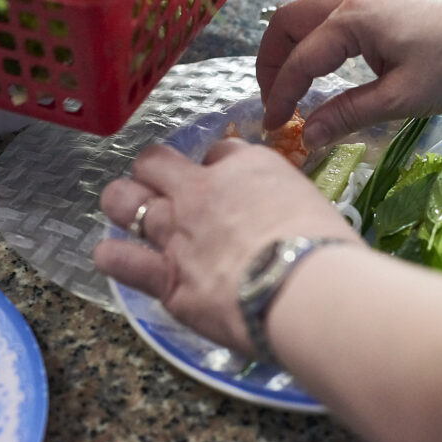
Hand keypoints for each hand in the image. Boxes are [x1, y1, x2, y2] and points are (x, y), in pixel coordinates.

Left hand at [93, 138, 359, 355]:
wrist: (306, 288)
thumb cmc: (327, 249)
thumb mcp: (314, 207)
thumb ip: (287, 208)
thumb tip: (285, 226)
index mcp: (248, 166)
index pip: (219, 152)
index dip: (219, 167)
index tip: (225, 185)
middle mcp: (202, 191)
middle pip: (155, 161)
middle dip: (154, 171)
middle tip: (163, 188)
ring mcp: (177, 233)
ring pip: (122, 200)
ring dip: (124, 203)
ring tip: (129, 213)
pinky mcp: (166, 278)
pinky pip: (118, 258)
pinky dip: (114, 255)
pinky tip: (116, 256)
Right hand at [257, 0, 441, 146]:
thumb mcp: (403, 98)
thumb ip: (349, 114)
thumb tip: (309, 135)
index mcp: (353, 19)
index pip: (300, 60)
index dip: (281, 96)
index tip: (273, 127)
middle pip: (286, 22)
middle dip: (271, 63)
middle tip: (274, 101)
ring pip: (303, 10)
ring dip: (287, 45)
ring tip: (289, 83)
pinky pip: (325, 8)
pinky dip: (309, 34)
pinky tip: (320, 61)